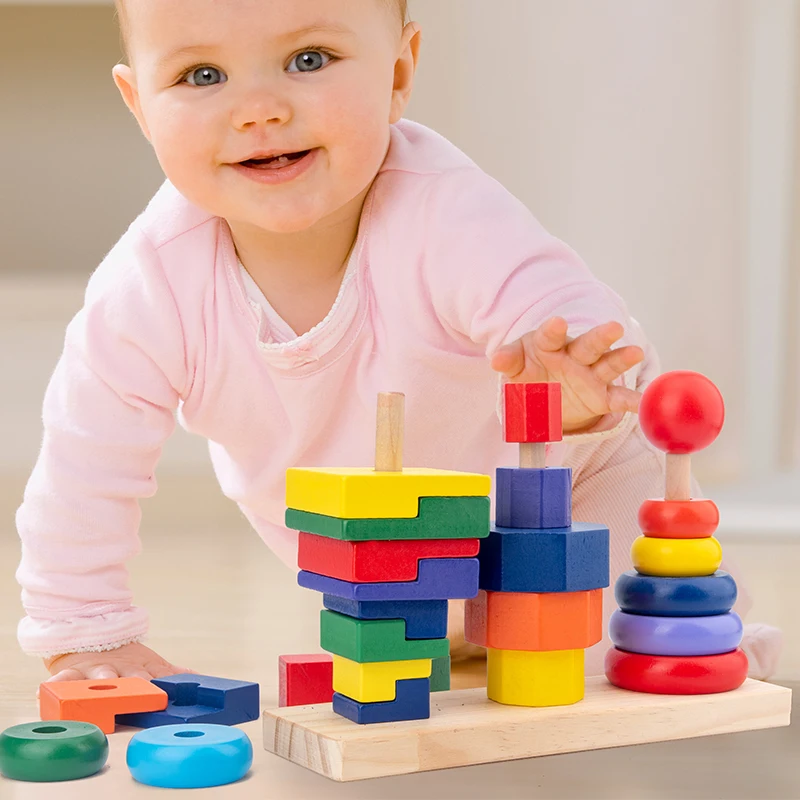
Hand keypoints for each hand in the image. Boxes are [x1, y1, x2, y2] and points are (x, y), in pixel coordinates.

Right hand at [43, 642, 193, 681]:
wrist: (92, 632)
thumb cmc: (125, 657)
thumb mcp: (151, 662)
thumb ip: (171, 672)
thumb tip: (197, 676)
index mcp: (142, 670)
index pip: (157, 680)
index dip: (164, 687)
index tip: (170, 695)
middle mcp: (122, 671)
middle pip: (131, 678)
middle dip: (136, 684)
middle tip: (141, 687)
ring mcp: (97, 670)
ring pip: (100, 676)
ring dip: (103, 681)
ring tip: (102, 684)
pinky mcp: (73, 670)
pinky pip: (63, 678)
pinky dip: (57, 684)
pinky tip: (50, 691)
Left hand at [491, 317, 644, 432]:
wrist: (543, 392)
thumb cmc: (530, 370)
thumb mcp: (515, 365)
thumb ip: (509, 360)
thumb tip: (496, 360)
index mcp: (549, 345)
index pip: (550, 336)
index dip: (553, 330)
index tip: (557, 323)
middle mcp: (574, 356)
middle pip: (588, 345)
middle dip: (600, 337)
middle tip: (613, 327)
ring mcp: (590, 375)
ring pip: (607, 365)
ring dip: (621, 359)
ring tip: (635, 353)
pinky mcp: (600, 396)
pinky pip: (617, 398)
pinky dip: (630, 400)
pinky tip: (643, 402)